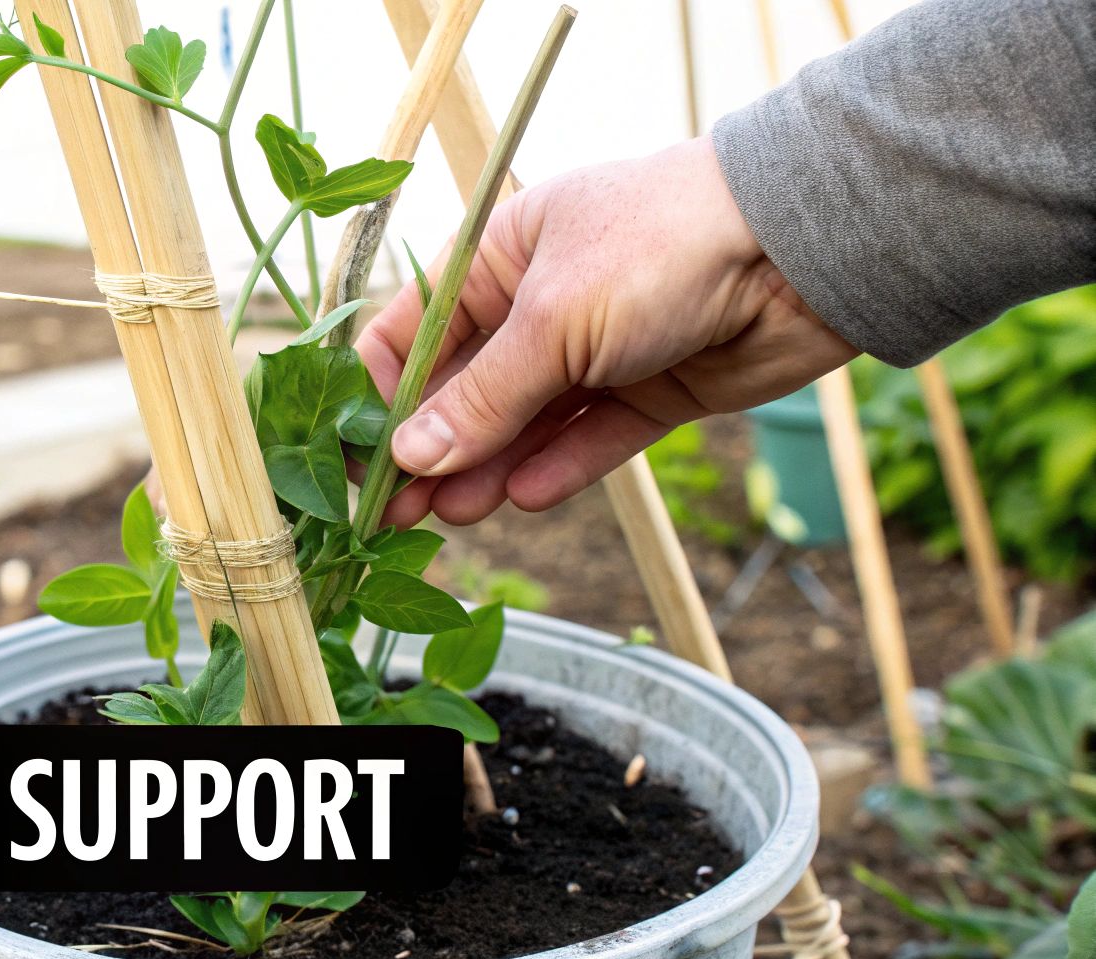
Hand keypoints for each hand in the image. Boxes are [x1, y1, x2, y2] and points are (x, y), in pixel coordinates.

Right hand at [355, 136, 857, 527]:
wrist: (803, 250)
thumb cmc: (663, 247)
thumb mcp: (555, 321)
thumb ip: (483, 397)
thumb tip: (410, 457)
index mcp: (501, 254)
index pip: (415, 328)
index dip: (378, 392)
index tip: (350, 456)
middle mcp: (542, 302)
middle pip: (465, 387)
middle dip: (429, 447)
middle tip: (392, 512)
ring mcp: (598, 350)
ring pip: (524, 423)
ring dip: (484, 469)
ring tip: (451, 517)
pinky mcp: (650, 392)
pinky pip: (589, 441)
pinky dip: (556, 471)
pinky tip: (518, 500)